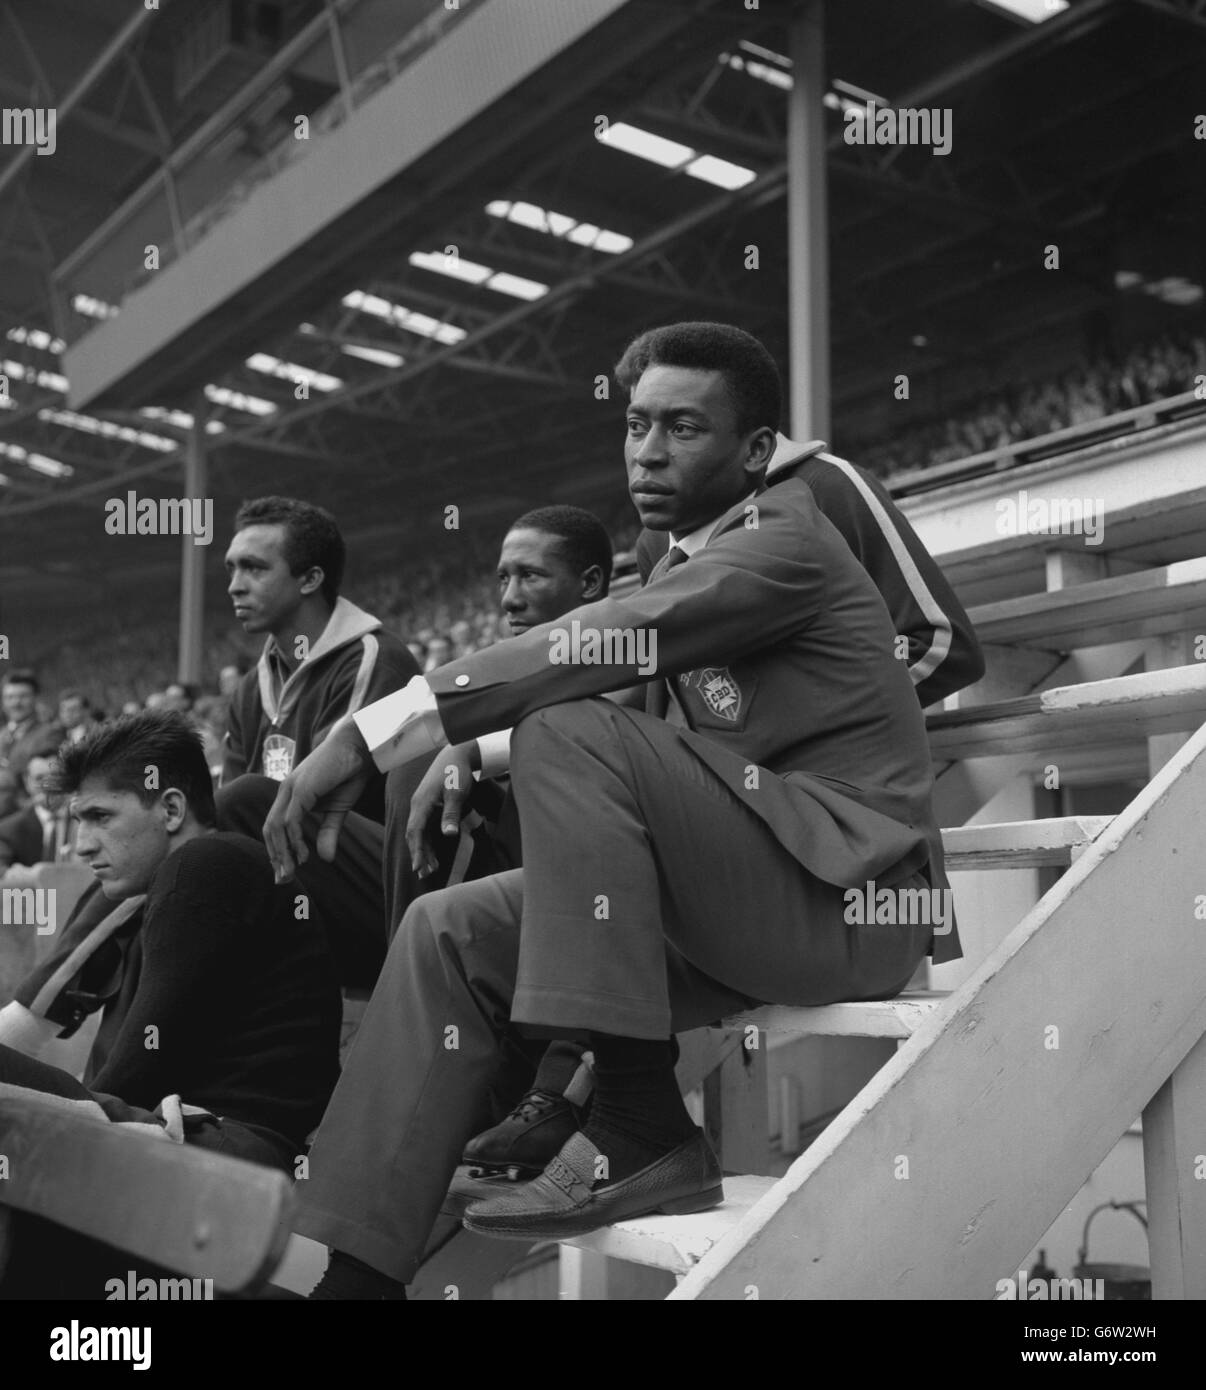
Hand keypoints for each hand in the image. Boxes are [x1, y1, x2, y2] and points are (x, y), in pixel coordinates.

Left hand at [263, 716, 372, 881]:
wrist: (359, 748)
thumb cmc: (348, 774)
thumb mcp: (338, 810)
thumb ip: (328, 832)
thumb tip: (326, 859)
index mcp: (291, 795)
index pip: (275, 827)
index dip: (277, 851)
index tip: (284, 873)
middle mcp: (286, 791)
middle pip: (270, 830)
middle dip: (276, 857)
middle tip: (283, 879)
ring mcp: (292, 789)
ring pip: (276, 827)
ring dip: (283, 852)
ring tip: (293, 871)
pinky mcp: (302, 789)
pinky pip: (291, 820)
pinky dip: (295, 839)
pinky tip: (304, 855)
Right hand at [406, 742, 477, 877]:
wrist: (457, 754)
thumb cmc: (457, 772)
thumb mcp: (456, 793)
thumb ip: (451, 814)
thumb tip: (448, 835)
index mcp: (421, 803)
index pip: (415, 831)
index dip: (416, 850)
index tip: (418, 867)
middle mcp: (418, 806)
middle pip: (413, 835)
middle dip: (417, 854)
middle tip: (423, 875)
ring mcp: (423, 806)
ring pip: (419, 833)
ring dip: (423, 851)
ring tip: (428, 870)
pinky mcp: (429, 807)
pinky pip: (425, 828)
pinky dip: (427, 843)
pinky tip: (433, 855)